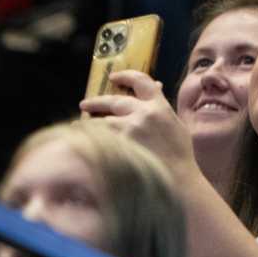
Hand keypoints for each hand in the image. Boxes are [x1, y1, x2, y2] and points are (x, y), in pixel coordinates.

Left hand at [80, 71, 196, 173]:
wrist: (177, 181)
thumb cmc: (179, 155)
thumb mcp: (175, 125)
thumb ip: (162, 107)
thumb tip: (156, 87)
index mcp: (159, 106)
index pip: (141, 81)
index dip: (126, 76)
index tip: (114, 77)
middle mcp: (143, 114)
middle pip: (114, 100)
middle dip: (96, 101)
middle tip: (84, 104)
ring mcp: (129, 130)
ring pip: (101, 121)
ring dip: (88, 122)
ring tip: (78, 125)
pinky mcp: (117, 147)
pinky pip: (97, 138)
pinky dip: (88, 138)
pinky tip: (80, 142)